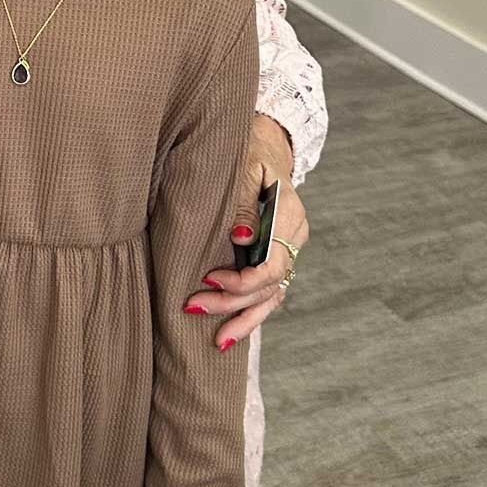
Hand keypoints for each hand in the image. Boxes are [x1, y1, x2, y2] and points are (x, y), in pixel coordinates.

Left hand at [185, 115, 307, 350]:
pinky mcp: (273, 259)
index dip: (243, 279)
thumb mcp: (245, 167)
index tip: (208, 278)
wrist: (261, 145)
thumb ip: (244, 201)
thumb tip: (242, 237)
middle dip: (232, 302)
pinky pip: (266, 294)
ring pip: (271, 297)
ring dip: (243, 320)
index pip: (273, 263)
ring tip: (218, 342)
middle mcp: (294, 239)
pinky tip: (229, 334)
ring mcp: (287, 252)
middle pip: (269, 285)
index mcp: (290, 216)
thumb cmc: (247, 152)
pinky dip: (249, 315)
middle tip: (192, 306)